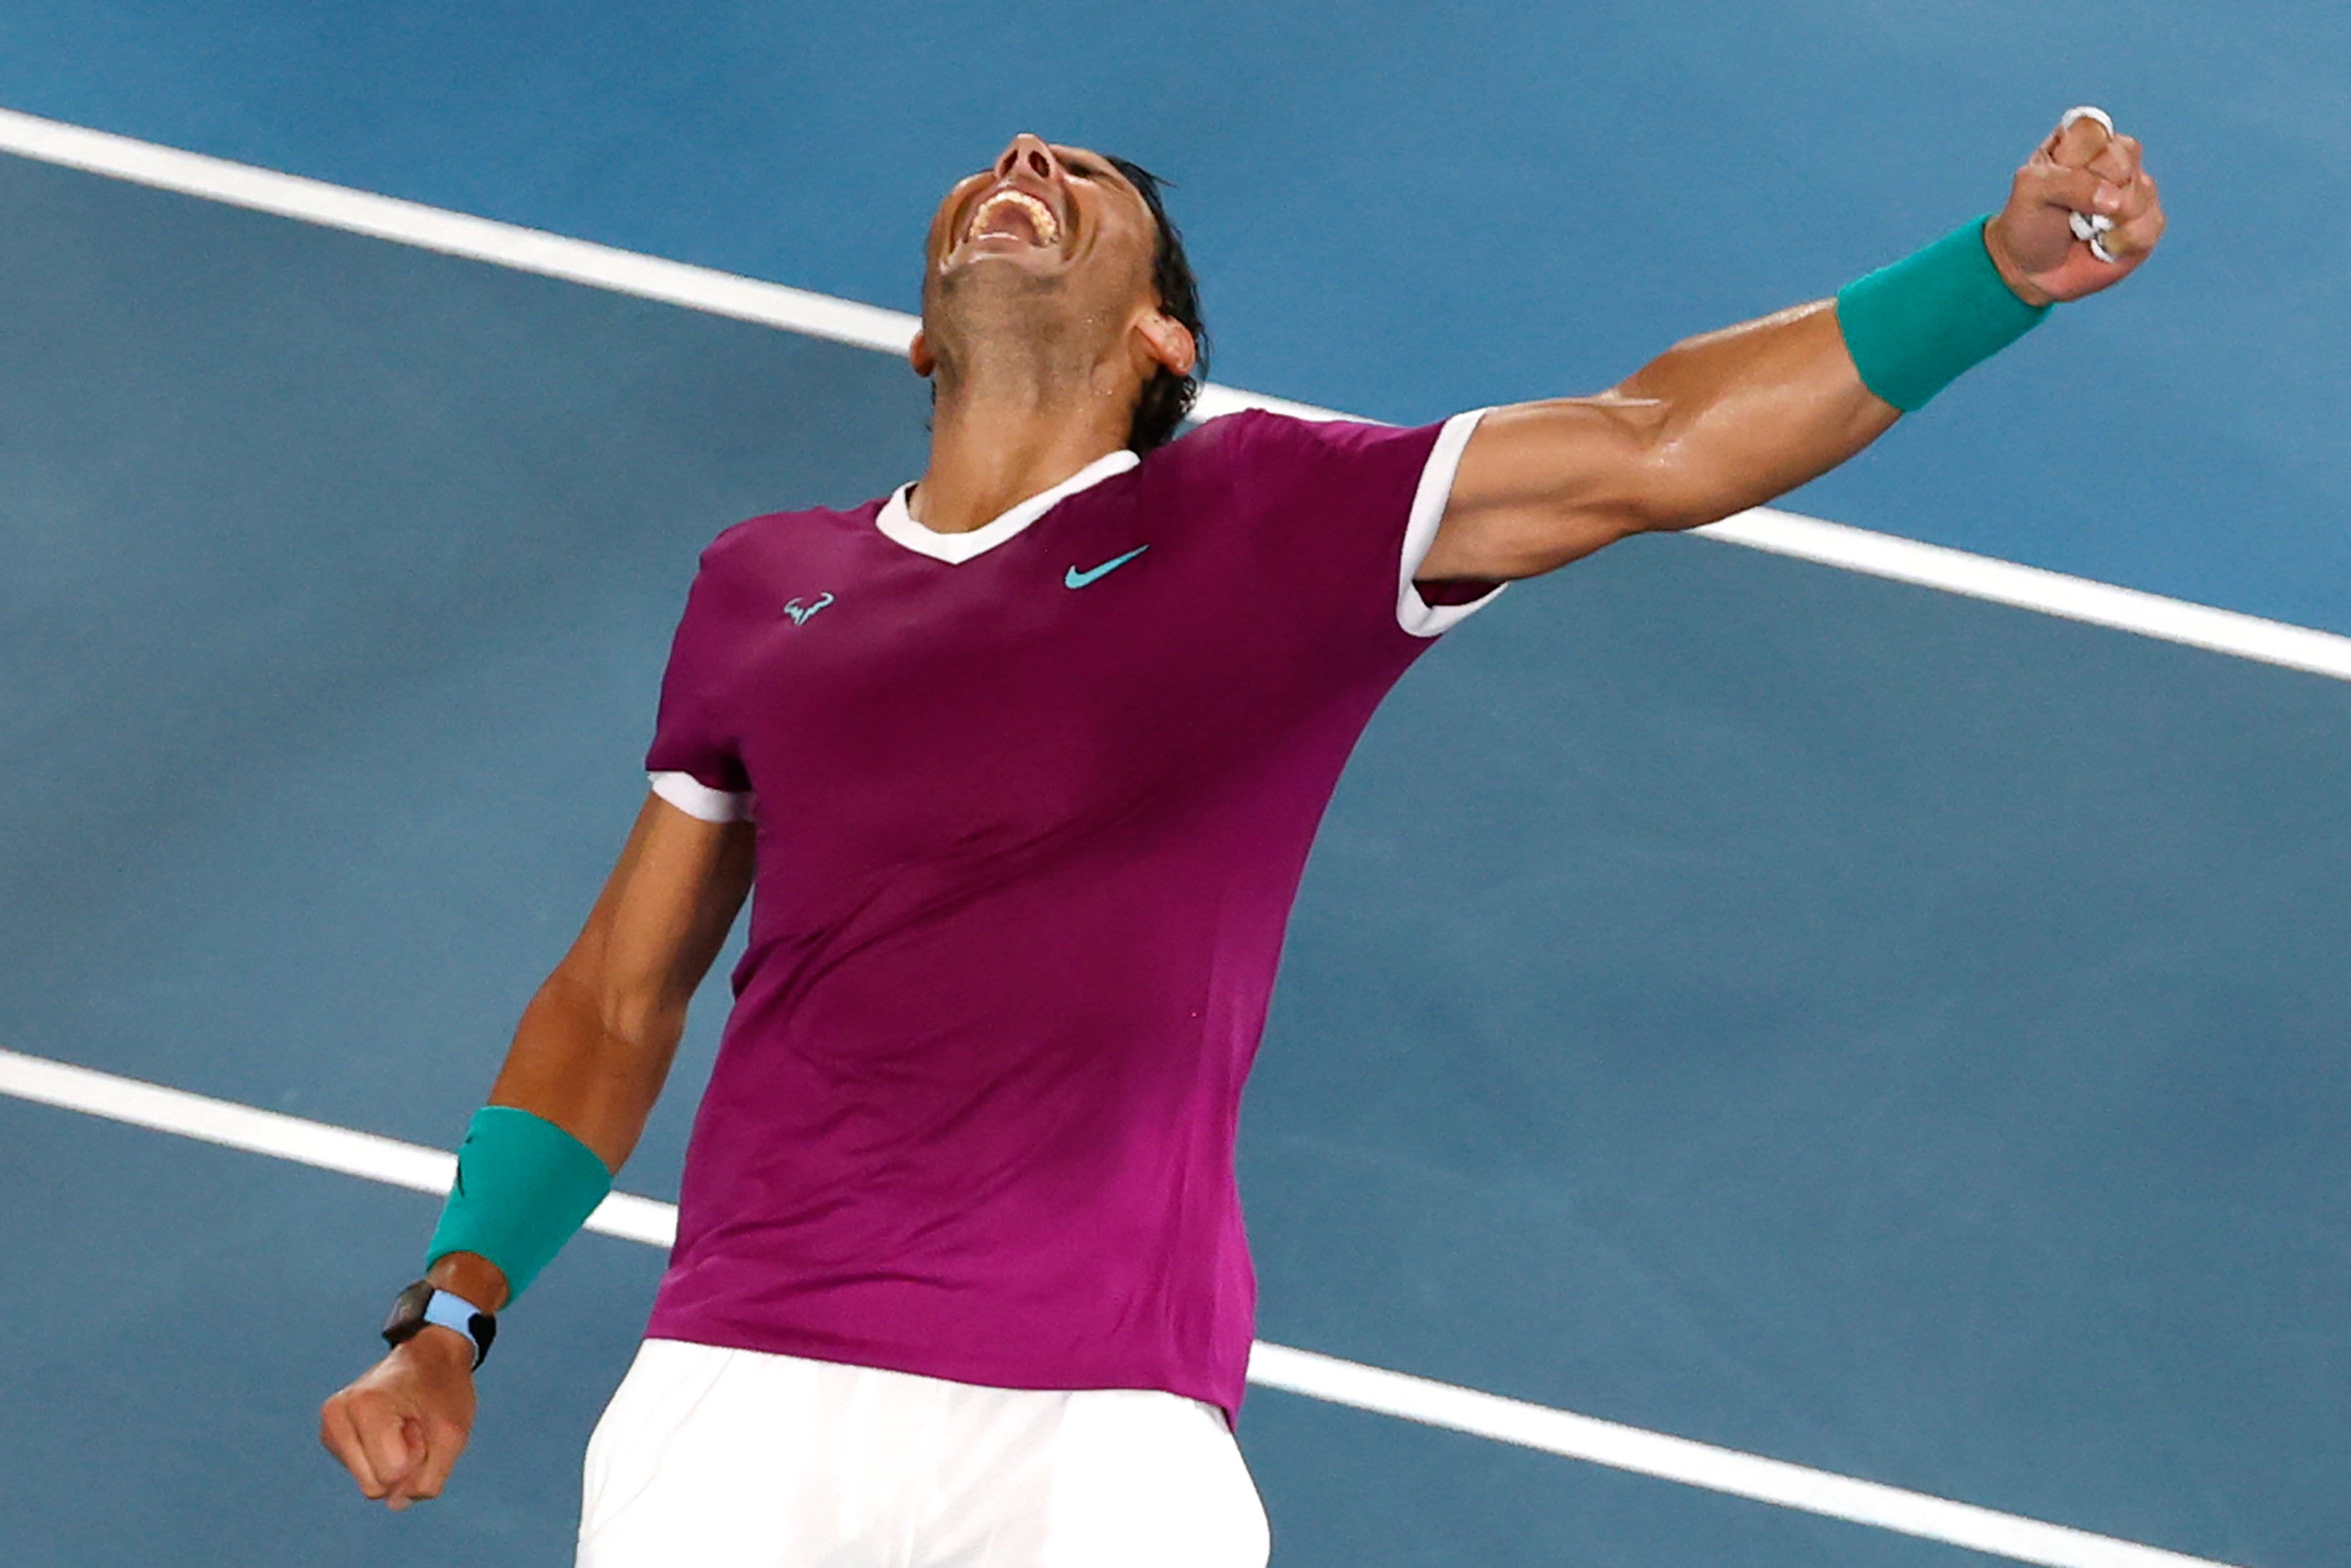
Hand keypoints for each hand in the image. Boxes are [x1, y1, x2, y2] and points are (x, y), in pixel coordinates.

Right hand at [319, 1328, 477, 1509]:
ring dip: (394, 1461)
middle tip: (414, 1425)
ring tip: (403, 1425)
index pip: (391, 1474)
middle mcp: (337, 1414)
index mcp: (365, 1406)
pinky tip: (391, 1428)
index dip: (418, 1455)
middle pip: (374, 1485)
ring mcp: (330, 1424)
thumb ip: (430, 1478)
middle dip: (403, 1463)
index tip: (421, 1421)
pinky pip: (363, 1473)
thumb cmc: (444, 1390)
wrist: (430, 1355)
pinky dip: (381, 1457)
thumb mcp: (453, 1435)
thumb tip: (395, 1503)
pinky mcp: (331, 1434)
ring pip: (368, 1483)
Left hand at [1985, 108, 2165, 305]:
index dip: (2080, 158)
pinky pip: (2151, 223)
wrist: (2033, 272)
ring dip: (2108, 220)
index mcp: (2080, 140)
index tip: (2057, 179)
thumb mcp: (2031, 192)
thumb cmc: (2029, 224)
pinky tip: (2103, 245)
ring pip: (2142, 190)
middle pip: (2124, 156)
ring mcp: (2135, 186)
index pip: (2095, 129)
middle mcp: (2113, 156)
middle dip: (2094, 190)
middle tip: (2070, 210)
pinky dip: (2123, 241)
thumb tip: (2115, 199)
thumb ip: (2069, 182)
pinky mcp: (2149, 218)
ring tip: (2084, 229)